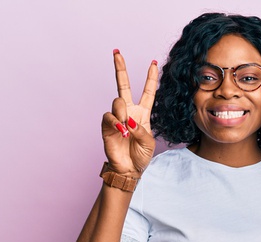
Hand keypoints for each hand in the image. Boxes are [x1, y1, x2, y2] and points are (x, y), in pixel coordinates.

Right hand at [101, 51, 157, 175]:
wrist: (129, 169)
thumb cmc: (141, 156)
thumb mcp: (149, 142)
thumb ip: (141, 130)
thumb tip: (127, 121)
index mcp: (143, 114)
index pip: (147, 92)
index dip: (151, 78)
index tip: (154, 63)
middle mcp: (129, 112)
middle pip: (123, 85)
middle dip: (120, 68)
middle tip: (117, 53)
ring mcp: (117, 117)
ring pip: (117, 101)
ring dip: (123, 113)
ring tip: (126, 128)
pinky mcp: (107, 126)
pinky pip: (109, 116)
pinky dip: (116, 122)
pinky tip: (121, 130)